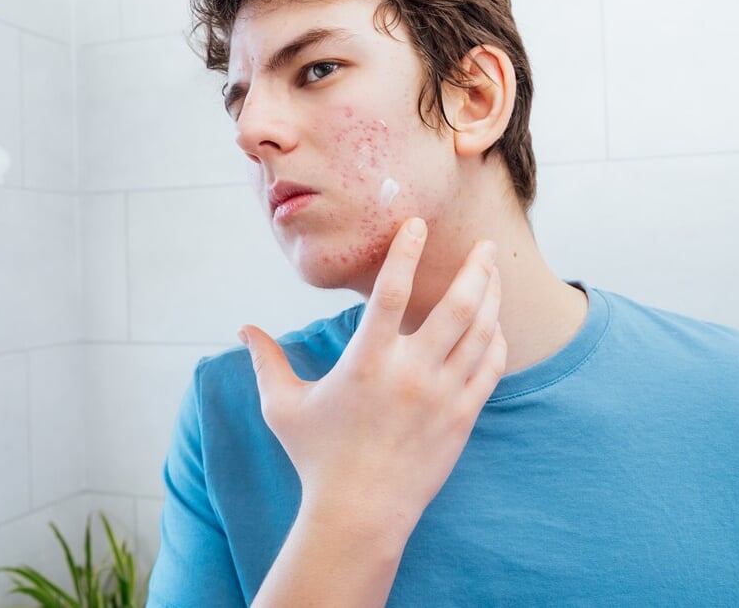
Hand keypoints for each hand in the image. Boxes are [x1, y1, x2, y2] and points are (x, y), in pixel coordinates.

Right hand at [239, 217, 507, 534]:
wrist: (359, 515)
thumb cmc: (317, 459)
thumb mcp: (284, 407)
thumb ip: (266, 362)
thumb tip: (243, 329)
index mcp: (366, 362)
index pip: (390, 292)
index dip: (404, 252)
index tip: (416, 223)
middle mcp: (409, 374)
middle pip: (455, 305)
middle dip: (475, 268)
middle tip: (486, 245)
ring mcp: (441, 396)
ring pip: (480, 333)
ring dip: (490, 297)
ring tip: (492, 274)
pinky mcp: (461, 418)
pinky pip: (489, 367)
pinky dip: (495, 340)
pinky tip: (493, 325)